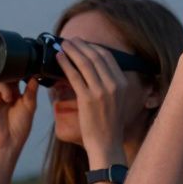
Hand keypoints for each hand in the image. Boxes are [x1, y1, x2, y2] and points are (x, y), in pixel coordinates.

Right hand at [0, 78, 38, 152]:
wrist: (9, 141)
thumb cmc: (19, 127)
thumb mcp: (30, 106)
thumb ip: (31, 90)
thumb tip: (34, 76)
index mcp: (13, 93)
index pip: (17, 77)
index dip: (24, 74)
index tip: (33, 74)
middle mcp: (2, 92)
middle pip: (9, 75)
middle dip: (17, 77)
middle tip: (25, 82)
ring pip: (2, 78)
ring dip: (11, 84)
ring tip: (15, 97)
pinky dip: (4, 90)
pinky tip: (8, 99)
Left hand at [57, 39, 128, 165]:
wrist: (106, 143)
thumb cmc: (108, 123)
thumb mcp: (118, 100)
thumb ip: (110, 84)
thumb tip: (95, 69)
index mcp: (123, 83)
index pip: (107, 57)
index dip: (93, 47)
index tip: (83, 43)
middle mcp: (114, 85)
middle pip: (96, 56)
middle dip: (81, 45)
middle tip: (70, 40)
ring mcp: (101, 91)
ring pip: (85, 63)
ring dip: (72, 51)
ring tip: (63, 45)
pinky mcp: (87, 98)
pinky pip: (74, 76)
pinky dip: (65, 64)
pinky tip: (59, 58)